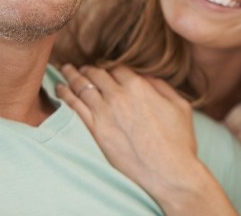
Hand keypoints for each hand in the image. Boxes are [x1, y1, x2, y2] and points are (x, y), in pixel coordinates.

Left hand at [56, 64, 236, 215]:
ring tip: (65, 70)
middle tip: (80, 67)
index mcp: (139, 86)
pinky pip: (75, 107)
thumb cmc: (179, 141)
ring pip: (82, 87)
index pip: (118, 69)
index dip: (110, 68)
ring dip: (72, 76)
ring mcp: (105, 113)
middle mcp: (119, 96)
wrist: (169, 173)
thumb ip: (161, 86)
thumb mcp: (180, 106)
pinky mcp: (95, 131)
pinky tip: (60, 89)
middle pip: (97, 74)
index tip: (105, 69)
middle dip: (88, 69)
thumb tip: (146, 77)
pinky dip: (65, 95)